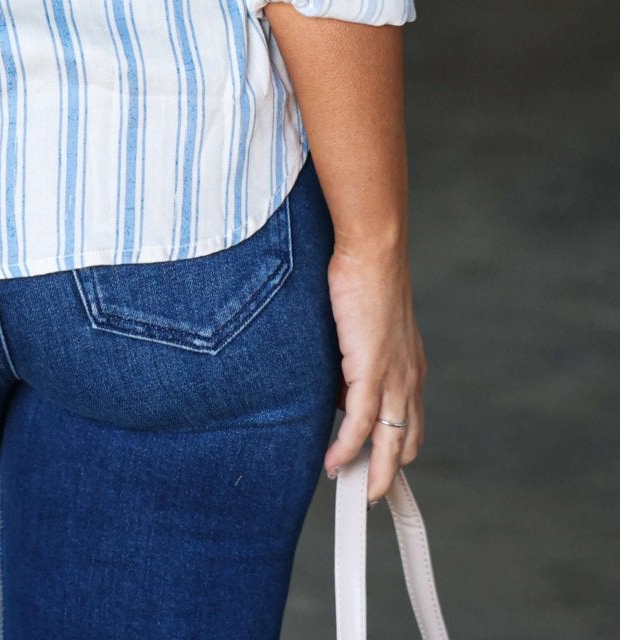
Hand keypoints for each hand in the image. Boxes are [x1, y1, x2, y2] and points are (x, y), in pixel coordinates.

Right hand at [324, 242, 426, 502]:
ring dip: (370, 473)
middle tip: (366, 493)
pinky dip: (346, 448)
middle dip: (386, 475)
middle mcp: (409, 380)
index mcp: (410, 369)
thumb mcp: (365, 330)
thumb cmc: (363, 279)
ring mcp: (394, 378)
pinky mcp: (372, 371)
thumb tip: (338, 390)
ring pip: (388, 444)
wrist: (372, 252)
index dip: (397, 455)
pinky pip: (360, 425)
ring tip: (353, 491)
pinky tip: (334, 462)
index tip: (383, 476)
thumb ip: (357, 363)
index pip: (411, 426)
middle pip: (405, 445)